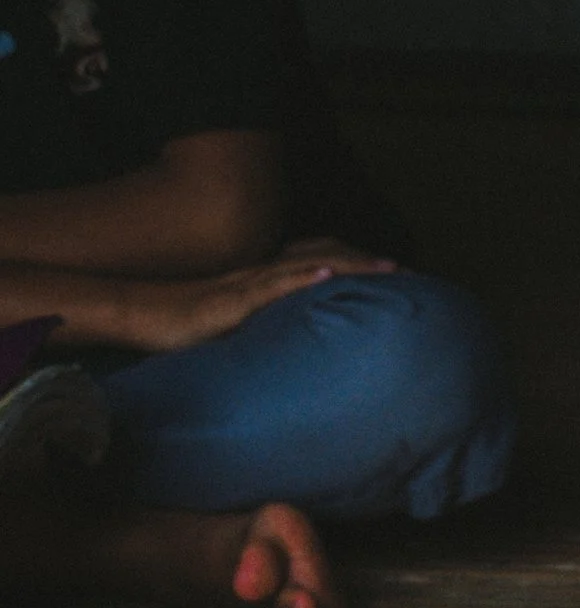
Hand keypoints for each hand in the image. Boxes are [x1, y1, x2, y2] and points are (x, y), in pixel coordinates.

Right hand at [106, 244, 396, 352]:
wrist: (140, 315)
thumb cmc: (187, 327)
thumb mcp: (241, 330)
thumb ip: (271, 331)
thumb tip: (303, 350)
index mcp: (269, 282)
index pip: (322, 265)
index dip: (360, 266)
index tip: (399, 277)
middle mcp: (264, 275)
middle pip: (325, 257)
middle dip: (368, 263)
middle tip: (411, 272)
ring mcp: (248, 285)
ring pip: (306, 265)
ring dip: (349, 264)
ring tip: (387, 268)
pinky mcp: (230, 301)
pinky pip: (267, 285)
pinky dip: (298, 277)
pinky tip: (323, 274)